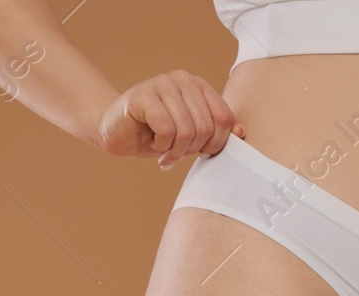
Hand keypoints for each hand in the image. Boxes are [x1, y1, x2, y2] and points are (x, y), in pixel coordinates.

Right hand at [95, 69, 244, 166]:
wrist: (117, 132)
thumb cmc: (155, 134)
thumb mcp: (191, 136)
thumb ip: (216, 132)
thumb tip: (242, 132)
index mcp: (199, 86)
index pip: (225, 117)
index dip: (217, 143)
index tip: (201, 153)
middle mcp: (183, 79)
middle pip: (206, 126)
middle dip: (192, 149)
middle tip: (176, 154)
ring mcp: (162, 83)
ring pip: (186, 130)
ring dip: (175, 151)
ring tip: (165, 151)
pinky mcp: (143, 94)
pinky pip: (166, 129)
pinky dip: (161, 145)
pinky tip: (153, 143)